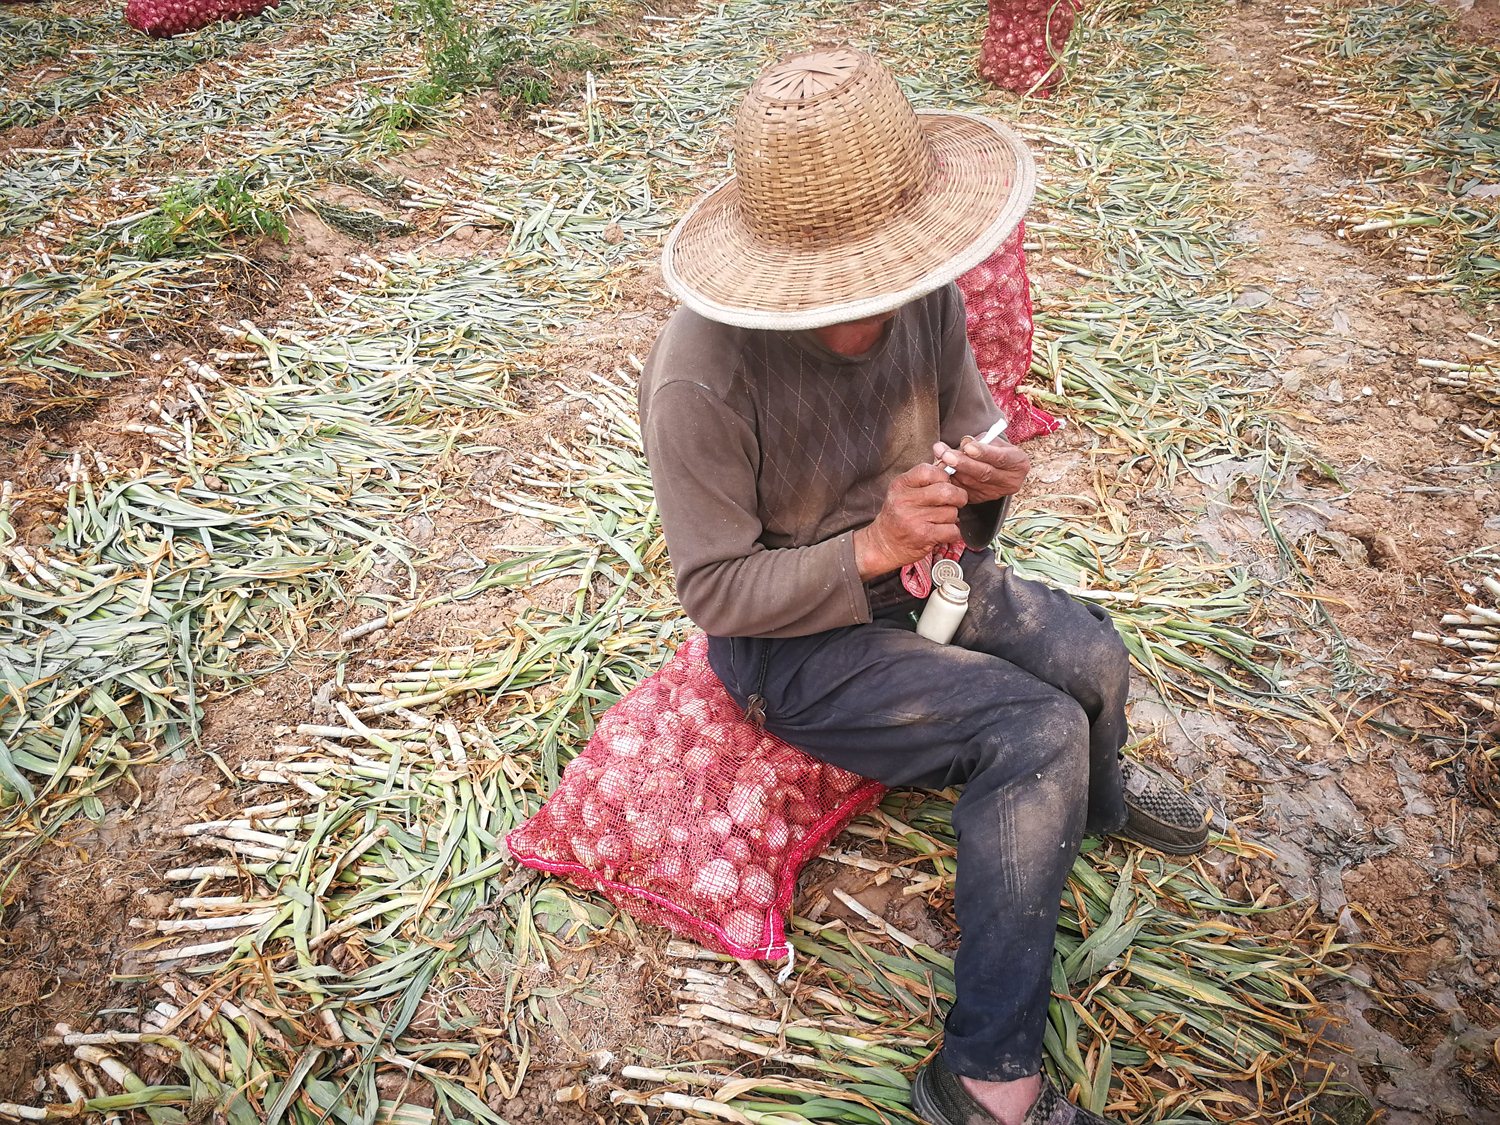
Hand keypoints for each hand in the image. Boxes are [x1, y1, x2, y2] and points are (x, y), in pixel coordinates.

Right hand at [853, 464, 967, 579]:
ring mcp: (914, 519)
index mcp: (900, 485)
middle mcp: (905, 500)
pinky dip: (952, 533)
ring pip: (951, 512)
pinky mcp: (923, 536)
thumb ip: (923, 480)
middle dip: (958, 497)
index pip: (929, 471)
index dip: (944, 477)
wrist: (884, 544)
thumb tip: (949, 467)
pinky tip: (942, 532)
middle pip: (946, 491)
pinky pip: (952, 530)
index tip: (945, 484)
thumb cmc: (898, 516)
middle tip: (956, 501)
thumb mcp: (902, 492)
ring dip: (952, 518)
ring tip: (940, 520)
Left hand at [933, 436, 1029, 503]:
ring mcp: (995, 493)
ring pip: (971, 483)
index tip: (968, 447)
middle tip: (946, 455)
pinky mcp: (981, 499)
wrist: (998, 467)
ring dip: (953, 470)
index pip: (1001, 458)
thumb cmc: (994, 449)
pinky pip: (963, 490)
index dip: (984, 452)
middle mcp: (1010, 481)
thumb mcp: (992, 440)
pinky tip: (941, 470)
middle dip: (963, 463)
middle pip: (985, 473)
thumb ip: (980, 441)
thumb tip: (963, 444)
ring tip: (939, 457)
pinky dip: (951, 480)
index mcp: (1018, 463)